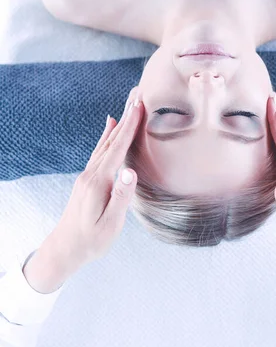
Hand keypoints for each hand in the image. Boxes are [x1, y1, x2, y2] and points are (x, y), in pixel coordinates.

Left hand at [48, 86, 143, 268]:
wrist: (65, 249)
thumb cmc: (91, 240)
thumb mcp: (110, 224)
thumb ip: (121, 197)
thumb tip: (130, 171)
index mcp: (99, 181)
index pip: (118, 148)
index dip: (130, 126)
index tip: (140, 106)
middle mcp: (91, 173)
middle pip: (111, 140)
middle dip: (126, 118)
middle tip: (137, 96)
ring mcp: (87, 175)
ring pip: (105, 143)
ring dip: (118, 124)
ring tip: (128, 107)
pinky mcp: (87, 179)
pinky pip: (100, 151)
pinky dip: (107, 136)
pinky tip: (109, 128)